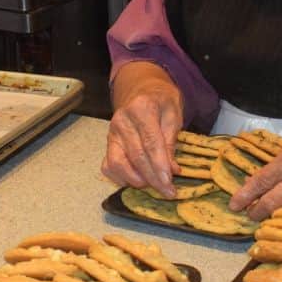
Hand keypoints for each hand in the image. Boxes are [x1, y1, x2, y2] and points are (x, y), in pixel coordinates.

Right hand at [101, 77, 182, 196]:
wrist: (141, 88)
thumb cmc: (160, 100)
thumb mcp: (174, 112)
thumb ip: (171, 139)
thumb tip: (171, 170)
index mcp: (141, 108)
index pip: (150, 143)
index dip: (160, 166)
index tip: (169, 184)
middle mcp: (122, 121)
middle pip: (136, 156)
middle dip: (153, 179)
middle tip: (168, 192)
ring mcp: (111, 133)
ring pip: (118, 164)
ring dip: (136, 180)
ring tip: (153, 184)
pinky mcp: (107, 143)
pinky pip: (109, 166)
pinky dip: (121, 178)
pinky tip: (137, 180)